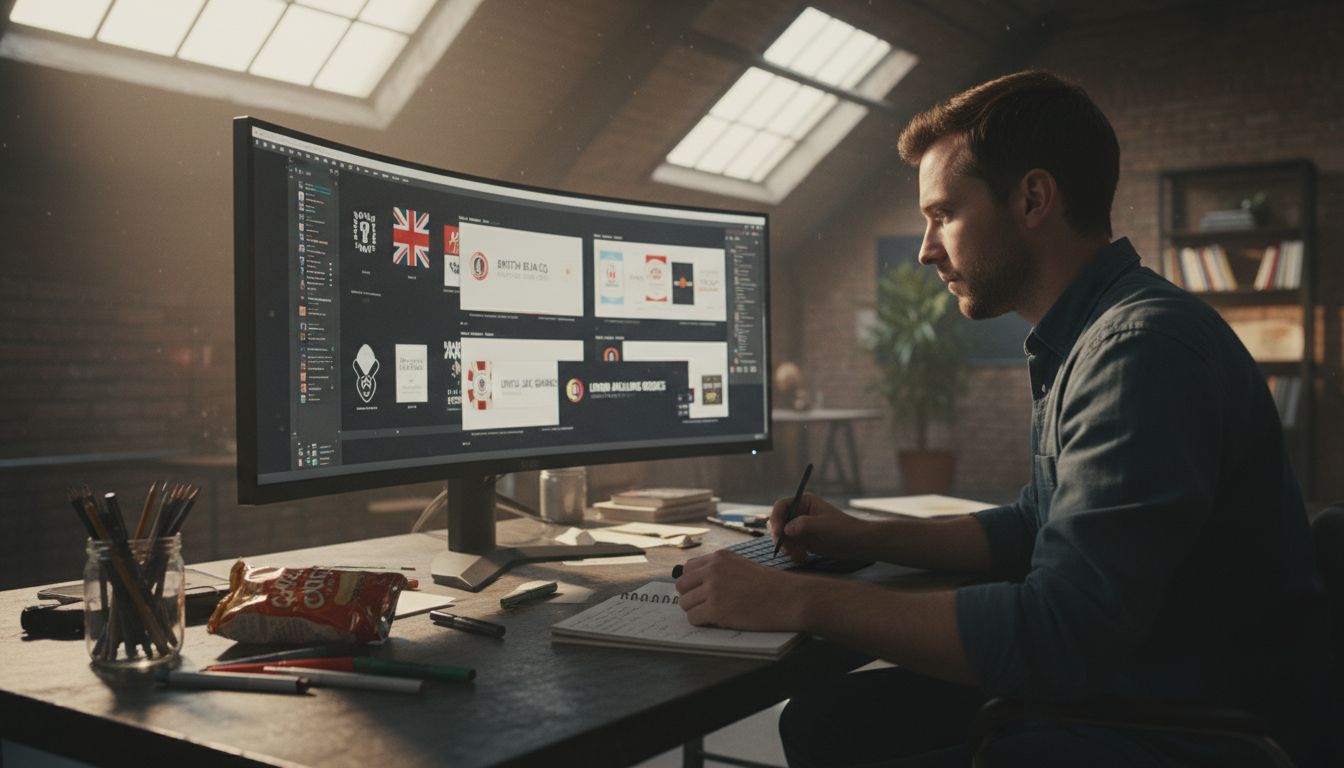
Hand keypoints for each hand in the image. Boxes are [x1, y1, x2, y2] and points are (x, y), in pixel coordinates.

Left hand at [674, 550, 801, 630]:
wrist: (788, 598)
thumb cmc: (770, 585)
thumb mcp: (742, 565)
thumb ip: (720, 569)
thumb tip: (698, 581)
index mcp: (719, 558)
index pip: (687, 569)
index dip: (692, 583)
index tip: (700, 592)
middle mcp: (713, 570)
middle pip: (681, 586)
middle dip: (691, 597)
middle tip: (705, 606)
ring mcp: (713, 590)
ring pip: (685, 604)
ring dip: (696, 611)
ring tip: (713, 615)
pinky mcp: (716, 610)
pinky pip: (693, 618)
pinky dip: (702, 623)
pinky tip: (716, 622)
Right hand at [769, 493, 868, 562]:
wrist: (856, 543)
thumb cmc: (844, 529)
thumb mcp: (825, 525)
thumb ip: (805, 524)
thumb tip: (786, 529)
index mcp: (804, 502)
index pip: (782, 506)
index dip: (776, 518)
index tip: (777, 532)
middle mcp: (799, 513)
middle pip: (778, 521)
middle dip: (779, 536)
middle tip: (784, 548)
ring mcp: (800, 527)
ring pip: (782, 536)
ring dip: (786, 546)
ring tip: (798, 555)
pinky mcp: (803, 540)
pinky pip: (790, 546)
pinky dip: (792, 553)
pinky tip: (803, 557)